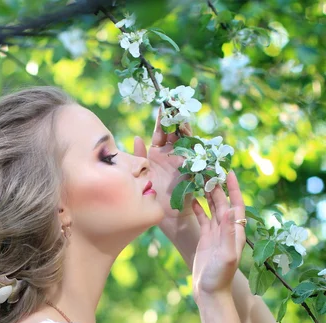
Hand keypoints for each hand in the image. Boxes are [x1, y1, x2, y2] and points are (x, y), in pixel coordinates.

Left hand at [133, 107, 194, 224]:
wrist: (167, 215)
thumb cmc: (153, 195)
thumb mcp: (142, 172)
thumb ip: (139, 154)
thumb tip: (136, 137)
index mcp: (159, 153)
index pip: (161, 131)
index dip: (163, 117)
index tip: (163, 102)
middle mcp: (172, 154)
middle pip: (175, 130)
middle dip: (176, 115)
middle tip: (174, 100)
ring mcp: (183, 159)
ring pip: (185, 137)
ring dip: (183, 124)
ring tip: (180, 110)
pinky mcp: (191, 167)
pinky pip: (193, 151)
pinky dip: (191, 141)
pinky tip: (187, 130)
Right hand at [191, 171, 245, 301]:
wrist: (210, 292)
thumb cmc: (219, 276)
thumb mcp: (226, 254)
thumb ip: (227, 233)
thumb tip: (228, 210)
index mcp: (236, 232)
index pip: (237, 205)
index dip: (234, 188)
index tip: (229, 172)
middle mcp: (228, 230)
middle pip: (224, 203)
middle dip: (218, 186)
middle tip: (209, 170)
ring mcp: (216, 233)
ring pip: (213, 208)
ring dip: (208, 194)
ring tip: (200, 179)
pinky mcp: (206, 238)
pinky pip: (203, 218)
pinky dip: (198, 207)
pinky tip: (191, 198)